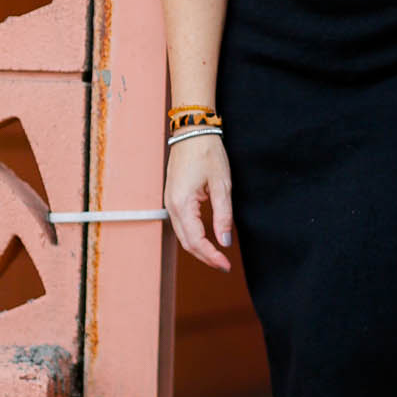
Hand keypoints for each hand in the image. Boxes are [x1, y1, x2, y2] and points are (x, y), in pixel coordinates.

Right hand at [165, 134, 233, 271]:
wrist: (192, 131)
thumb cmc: (207, 153)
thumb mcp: (221, 184)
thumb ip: (223, 215)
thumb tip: (225, 241)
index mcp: (182, 204)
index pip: (196, 240)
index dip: (212, 256)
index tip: (226, 265)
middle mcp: (171, 206)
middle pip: (187, 242)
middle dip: (205, 256)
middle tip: (224, 265)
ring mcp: (169, 202)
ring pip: (182, 235)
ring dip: (199, 248)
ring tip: (217, 256)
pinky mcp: (173, 198)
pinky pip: (181, 224)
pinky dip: (193, 236)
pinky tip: (206, 238)